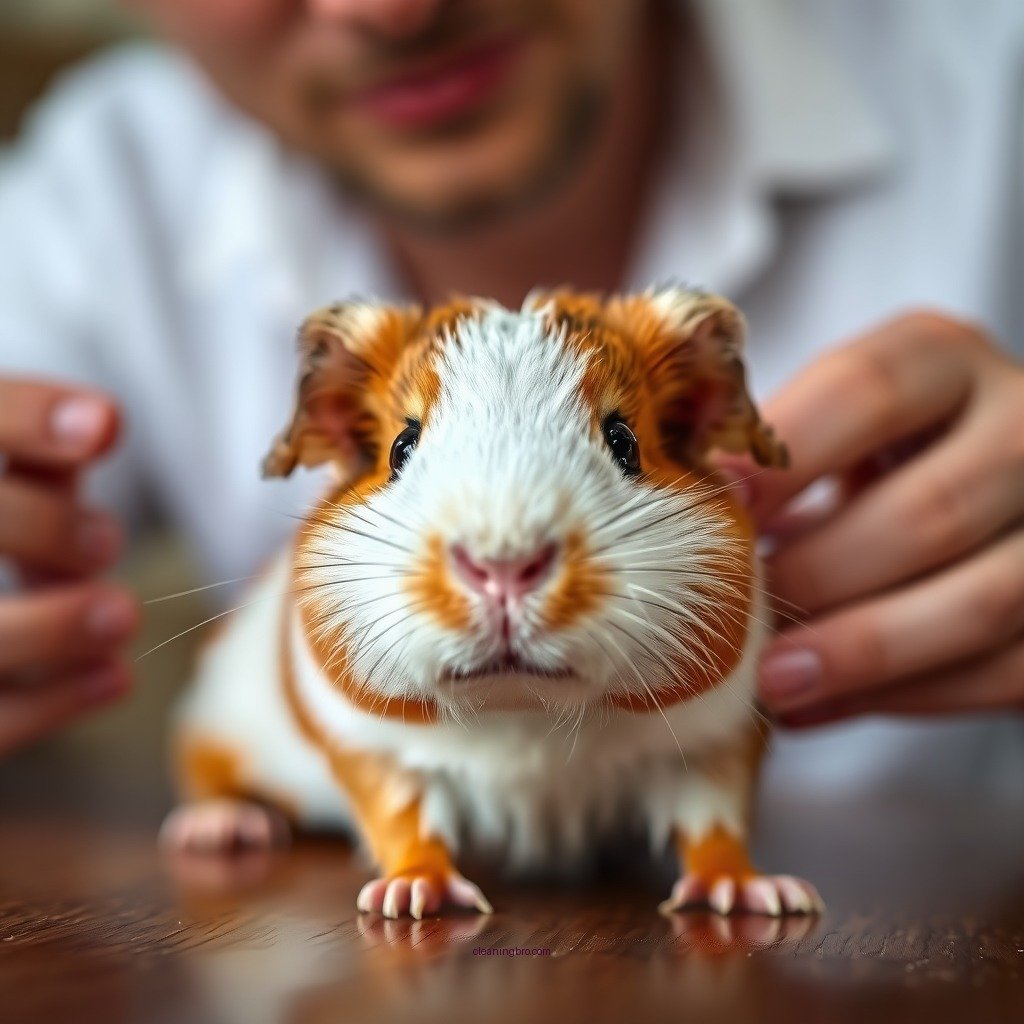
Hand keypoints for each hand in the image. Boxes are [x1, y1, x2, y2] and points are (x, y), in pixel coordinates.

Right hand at [0, 379, 139, 754]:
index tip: (105, 426)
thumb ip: (42, 449)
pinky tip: (113, 676)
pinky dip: (50, 702)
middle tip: (103, 543)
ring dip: (48, 628)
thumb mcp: (10, 485)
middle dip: (38, 526)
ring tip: (122, 615)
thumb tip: (102, 423)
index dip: (27, 422)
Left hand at [726, 311, 1023, 724]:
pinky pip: (1003, 672)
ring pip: (982, 602)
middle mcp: (1023, 427)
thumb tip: (672, 503)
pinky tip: (812, 707)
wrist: (964, 484)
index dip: (784, 456)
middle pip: (930, 510)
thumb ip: (764, 449)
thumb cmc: (861, 450)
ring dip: (860, 653)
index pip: (866, 391)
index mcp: (941, 359)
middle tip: (736, 615)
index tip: (714, 505)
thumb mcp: (823, 419)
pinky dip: (899, 699)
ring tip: (768, 681)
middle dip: (820, 574)